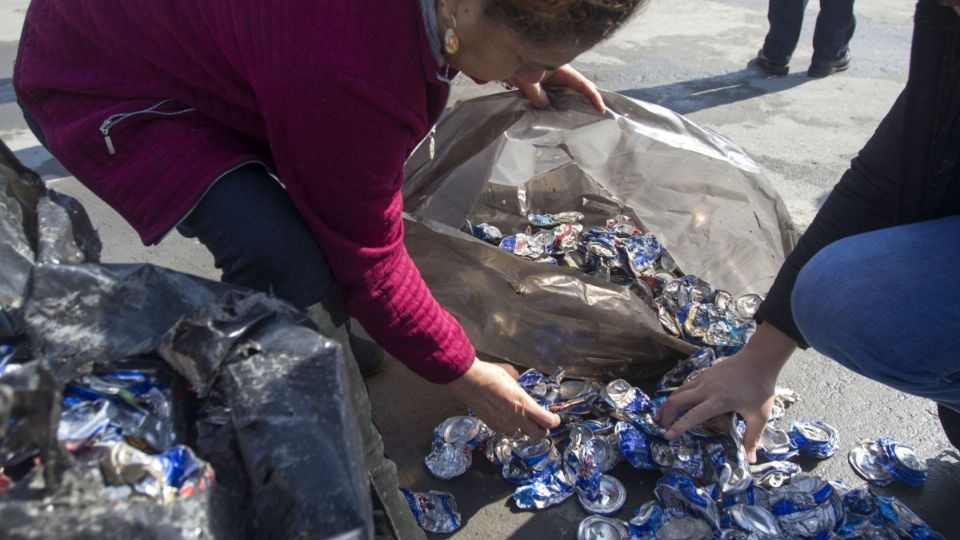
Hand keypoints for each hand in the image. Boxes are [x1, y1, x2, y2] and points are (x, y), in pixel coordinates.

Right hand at [446, 359, 560, 437]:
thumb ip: (522, 393)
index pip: (547, 422)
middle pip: (538, 435)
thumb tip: (525, 395)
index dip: (555, 421)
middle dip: (542, 430)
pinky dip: (510, 427)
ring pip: (521, 434)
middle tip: (541, 423)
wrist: (468, 381)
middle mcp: (515, 418)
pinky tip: (506, 418)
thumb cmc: (491, 375)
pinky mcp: (492, 426)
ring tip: (522, 420)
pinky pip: (506, 431)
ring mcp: (503, 425)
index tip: (555, 418)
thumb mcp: (513, 380)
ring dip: (524, 429)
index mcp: (524, 405)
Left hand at [505, 65, 604, 112]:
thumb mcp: (528, 80)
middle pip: (576, 91)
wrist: (500, 58)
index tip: (600, 108)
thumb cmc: (517, 64)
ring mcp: (551, 82)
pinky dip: (556, 109)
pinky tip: (556, 119)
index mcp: (561, 69)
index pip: (582, 84)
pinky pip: (553, 99)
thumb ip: (537, 94)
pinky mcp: (542, 88)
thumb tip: (545, 106)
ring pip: (565, 97)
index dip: (593, 96)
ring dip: (569, 108)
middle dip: (585, 104)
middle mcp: (559, 75)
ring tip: (578, 122)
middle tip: (595, 118)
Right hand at [656, 324, 796, 461]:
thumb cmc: (760, 388)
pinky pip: (685, 386)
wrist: (759, 359)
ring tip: (662, 416)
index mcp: (718, 401)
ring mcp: (703, 379)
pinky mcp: (704, 373)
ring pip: (678, 391)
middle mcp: (706, 389)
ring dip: (668, 404)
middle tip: (662, 427)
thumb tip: (751, 461)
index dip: (678, 427)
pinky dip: (677, 395)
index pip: (693, 416)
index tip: (667, 436)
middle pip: (676, 400)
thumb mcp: (760, 416)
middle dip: (666, 415)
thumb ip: (752, 438)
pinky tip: (678, 402)